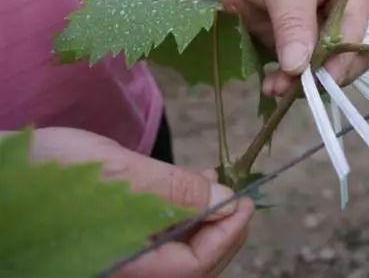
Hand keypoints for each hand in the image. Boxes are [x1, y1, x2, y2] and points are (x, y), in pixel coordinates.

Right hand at [27, 128, 253, 276]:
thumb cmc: (47, 177)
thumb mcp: (120, 175)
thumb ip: (175, 191)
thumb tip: (223, 200)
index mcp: (129, 270)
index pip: (197, 265)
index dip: (228, 233)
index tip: (247, 200)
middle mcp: (125, 275)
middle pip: (190, 266)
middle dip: (220, 231)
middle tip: (238, 195)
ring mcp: (116, 264)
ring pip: (174, 254)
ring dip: (200, 222)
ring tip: (213, 184)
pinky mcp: (108, 250)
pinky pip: (154, 244)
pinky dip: (175, 219)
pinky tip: (180, 190)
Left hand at [200, 0, 368, 96]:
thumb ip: (295, 25)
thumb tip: (300, 67)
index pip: (358, 30)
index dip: (342, 57)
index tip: (320, 78)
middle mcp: (345, 8)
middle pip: (348, 54)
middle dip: (322, 74)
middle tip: (295, 86)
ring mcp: (321, 27)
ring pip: (324, 67)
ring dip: (301, 82)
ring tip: (275, 88)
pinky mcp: (299, 42)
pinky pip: (301, 69)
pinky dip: (287, 80)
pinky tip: (270, 84)